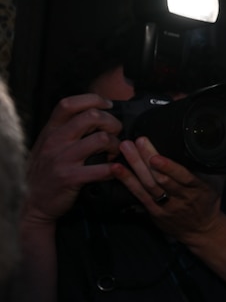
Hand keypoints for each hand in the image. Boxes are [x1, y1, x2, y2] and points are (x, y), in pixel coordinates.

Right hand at [23, 93, 122, 224]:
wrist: (33, 202)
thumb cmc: (46, 171)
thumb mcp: (48, 144)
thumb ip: (65, 129)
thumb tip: (94, 114)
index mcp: (51, 130)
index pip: (70, 104)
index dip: (94, 100)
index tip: (108, 105)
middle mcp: (55, 141)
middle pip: (92, 116)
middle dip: (112, 122)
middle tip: (116, 133)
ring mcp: (63, 158)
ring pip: (101, 139)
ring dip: (116, 145)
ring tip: (114, 152)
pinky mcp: (71, 177)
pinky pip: (102, 168)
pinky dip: (115, 169)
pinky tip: (114, 170)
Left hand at [112, 136, 225, 240]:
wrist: (202, 230)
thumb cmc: (208, 201)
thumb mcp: (216, 182)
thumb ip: (210, 164)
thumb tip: (207, 140)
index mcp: (199, 188)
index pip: (184, 177)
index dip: (169, 168)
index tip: (156, 156)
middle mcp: (182, 197)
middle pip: (161, 179)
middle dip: (148, 158)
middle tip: (138, 141)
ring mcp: (167, 205)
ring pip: (149, 185)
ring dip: (135, 165)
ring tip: (126, 148)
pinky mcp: (154, 211)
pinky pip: (139, 194)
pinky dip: (128, 181)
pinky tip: (117, 169)